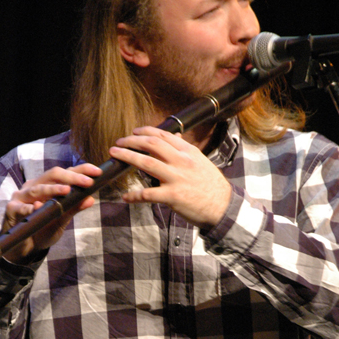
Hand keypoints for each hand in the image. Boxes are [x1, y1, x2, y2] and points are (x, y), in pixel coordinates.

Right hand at [1, 163, 101, 262]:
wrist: (25, 246)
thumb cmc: (43, 228)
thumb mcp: (61, 219)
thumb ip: (73, 208)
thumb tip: (91, 199)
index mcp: (47, 184)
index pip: (65, 172)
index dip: (81, 170)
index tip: (97, 172)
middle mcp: (34, 186)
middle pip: (52, 175)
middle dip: (71, 177)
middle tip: (87, 182)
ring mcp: (21, 196)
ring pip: (37, 189)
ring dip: (52, 189)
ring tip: (66, 191)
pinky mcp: (12, 209)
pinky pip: (21, 208)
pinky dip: (30, 208)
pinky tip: (37, 208)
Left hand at [110, 127, 231, 228]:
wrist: (223, 207)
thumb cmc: (211, 185)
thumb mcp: (200, 161)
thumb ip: (185, 150)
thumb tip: (175, 136)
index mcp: (188, 152)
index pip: (163, 135)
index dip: (145, 131)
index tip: (133, 132)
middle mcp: (181, 161)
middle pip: (151, 145)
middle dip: (131, 141)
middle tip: (118, 143)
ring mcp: (176, 178)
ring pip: (146, 163)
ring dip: (127, 157)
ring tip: (114, 155)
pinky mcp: (172, 196)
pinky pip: (148, 194)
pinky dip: (134, 195)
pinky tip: (126, 197)